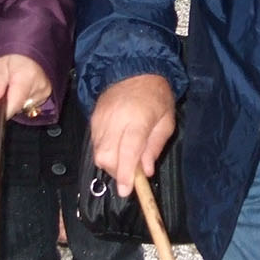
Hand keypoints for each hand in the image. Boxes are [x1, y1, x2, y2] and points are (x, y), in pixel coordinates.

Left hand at [0, 53, 51, 119]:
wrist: (34, 39)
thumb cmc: (17, 49)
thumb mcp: (0, 63)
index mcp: (25, 80)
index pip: (14, 106)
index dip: (1, 114)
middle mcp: (38, 87)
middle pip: (18, 106)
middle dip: (7, 101)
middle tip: (2, 87)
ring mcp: (45, 90)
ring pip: (26, 105)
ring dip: (17, 98)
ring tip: (13, 83)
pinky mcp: (49, 90)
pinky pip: (34, 100)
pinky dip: (26, 96)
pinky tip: (23, 84)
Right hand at [88, 74, 174, 196]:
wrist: (135, 68)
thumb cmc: (157, 96)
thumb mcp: (167, 121)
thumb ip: (155, 147)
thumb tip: (145, 171)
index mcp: (138, 120)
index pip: (127, 152)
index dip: (124, 174)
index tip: (125, 190)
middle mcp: (116, 119)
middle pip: (106, 156)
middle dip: (115, 171)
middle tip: (129, 173)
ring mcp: (101, 118)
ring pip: (97, 152)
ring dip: (109, 163)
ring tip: (124, 158)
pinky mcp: (93, 117)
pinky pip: (94, 142)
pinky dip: (104, 151)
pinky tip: (116, 146)